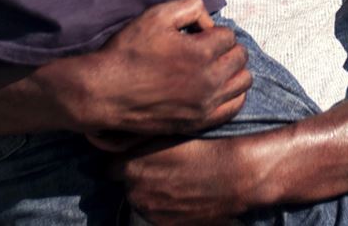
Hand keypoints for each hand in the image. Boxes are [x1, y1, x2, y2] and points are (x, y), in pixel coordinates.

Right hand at [34, 0, 250, 133]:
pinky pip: (233, 107)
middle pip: (240, 57)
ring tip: (214, 66)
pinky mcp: (198, 122)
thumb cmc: (128, 52)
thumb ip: (190, 7)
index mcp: (201, 53)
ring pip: (242, 82)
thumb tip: (209, 22)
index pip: (229, 36)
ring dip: (232, 70)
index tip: (195, 35)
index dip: (212, 31)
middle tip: (206, 49)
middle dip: (226, 48)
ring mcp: (205, 105)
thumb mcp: (156, 15)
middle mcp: (209, 81)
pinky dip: (231, 94)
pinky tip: (217, 87)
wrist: (105, 92)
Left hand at [106, 136, 269, 224]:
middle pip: (128, 184)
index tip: (135, 155)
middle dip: (140, 175)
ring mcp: (151, 212)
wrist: (237, 173)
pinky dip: (167, 206)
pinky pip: (159, 214)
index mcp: (132, 166)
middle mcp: (136, 192)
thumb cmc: (207, 145)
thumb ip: (144, 139)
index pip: (111, 167)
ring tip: (177, 179)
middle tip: (163, 164)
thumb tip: (130, 139)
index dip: (125, 160)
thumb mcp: (171, 131)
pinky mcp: (167, 225)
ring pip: (143, 200)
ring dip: (152, 191)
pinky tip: (185, 192)